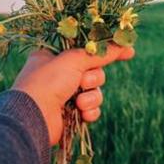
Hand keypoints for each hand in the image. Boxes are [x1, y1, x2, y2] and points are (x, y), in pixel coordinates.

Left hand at [12, 44, 134, 145]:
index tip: (130, 52)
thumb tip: (125, 45)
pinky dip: (90, 111)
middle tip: (83, 81)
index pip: (87, 49)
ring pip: (95, 91)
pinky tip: (82, 114)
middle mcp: (59, 74)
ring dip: (91, 97)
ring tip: (79, 102)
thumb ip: (102, 52)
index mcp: (55, 56)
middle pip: (94, 71)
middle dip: (93, 78)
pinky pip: (92, 108)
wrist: (33, 118)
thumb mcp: (75, 60)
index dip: (108, 50)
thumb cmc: (47, 82)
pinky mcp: (70, 113)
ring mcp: (64, 94)